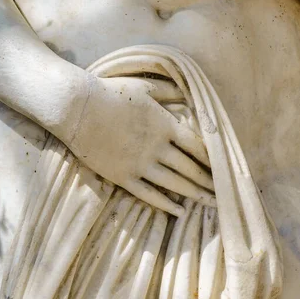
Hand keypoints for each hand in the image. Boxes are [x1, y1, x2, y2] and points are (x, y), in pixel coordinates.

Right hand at [67, 76, 214, 215]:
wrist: (76, 107)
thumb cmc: (110, 92)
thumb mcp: (144, 86)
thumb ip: (168, 91)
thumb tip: (187, 93)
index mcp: (165, 125)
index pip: (197, 146)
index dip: (212, 159)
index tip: (223, 168)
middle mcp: (157, 147)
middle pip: (191, 168)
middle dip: (209, 181)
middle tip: (224, 192)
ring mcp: (140, 165)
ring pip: (175, 184)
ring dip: (195, 194)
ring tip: (210, 203)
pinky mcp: (123, 177)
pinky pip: (149, 195)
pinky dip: (166, 205)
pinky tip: (179, 212)